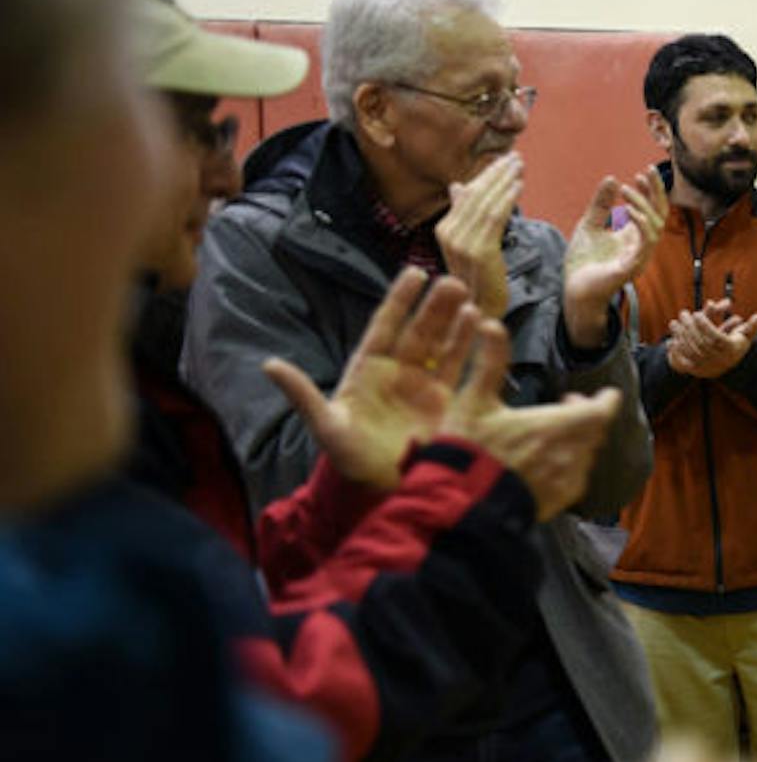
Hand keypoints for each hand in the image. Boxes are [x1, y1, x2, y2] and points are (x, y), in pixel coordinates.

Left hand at [261, 269, 478, 489]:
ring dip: (457, 322)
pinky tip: (482, 330)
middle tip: (451, 282)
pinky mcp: (447, 401)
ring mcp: (425, 384)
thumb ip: (302, 394)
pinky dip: (471, 349)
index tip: (415, 273)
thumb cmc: (349, 458)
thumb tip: (269, 365)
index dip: (400, 299)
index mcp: (368, 368)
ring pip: (443, 344)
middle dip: (435, 306)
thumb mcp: (325, 426)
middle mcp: (399, 370)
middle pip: (419, 329)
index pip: (385, 325)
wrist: (381, 488)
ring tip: (470, 300)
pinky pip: (461, 368)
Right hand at [438, 154, 521, 319]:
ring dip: (504, 181)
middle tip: (515, 157)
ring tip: (519, 166)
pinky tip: (519, 186)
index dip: (486, 176)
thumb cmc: (480, 279)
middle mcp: (448, 234)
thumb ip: (464, 215)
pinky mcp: (479, 251)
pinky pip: (495, 218)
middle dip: (496, 173)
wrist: (481, 311)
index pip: (467, 195)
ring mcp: (461, 243)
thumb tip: (458, 186)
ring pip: (486, 203)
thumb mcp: (469, 244)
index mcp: (444, 229)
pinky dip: (507, 199)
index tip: (505, 160)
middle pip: (475, 195)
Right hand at [441, 321, 623, 520]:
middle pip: (595, 432)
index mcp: (555, 426)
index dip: (608, 401)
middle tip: (566, 409)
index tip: (606, 395)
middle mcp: (568, 454)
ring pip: (586, 454)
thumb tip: (491, 324)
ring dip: (577, 441)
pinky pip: (576, 479)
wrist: (460, 505)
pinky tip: (545, 463)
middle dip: (586, 417)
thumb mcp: (473, 401)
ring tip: (552, 436)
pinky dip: (569, 466)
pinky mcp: (558, 501)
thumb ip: (489, 362)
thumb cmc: (467, 452)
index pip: (602, 411)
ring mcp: (565, 480)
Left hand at [564, 168, 669, 349]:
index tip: (643, 172)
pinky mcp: (632, 266)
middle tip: (646, 172)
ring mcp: (639, 257)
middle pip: (660, 215)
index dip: (652, 190)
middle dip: (656, 192)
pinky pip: (645, 243)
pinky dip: (640, 224)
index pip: (653, 209)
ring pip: (654, 227)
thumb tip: (611, 178)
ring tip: (625, 189)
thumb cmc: (583, 262)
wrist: (574, 289)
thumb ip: (601, 204)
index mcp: (634, 236)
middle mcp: (641, 246)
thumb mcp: (590, 224)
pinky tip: (627, 210)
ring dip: (642, 205)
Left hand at [664, 304, 756, 378]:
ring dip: (681, 336)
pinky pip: (685, 361)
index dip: (705, 325)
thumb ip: (751, 326)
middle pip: (701, 342)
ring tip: (674, 322)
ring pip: (691, 350)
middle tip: (683, 314)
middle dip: (690, 327)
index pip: (715, 337)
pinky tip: (672, 340)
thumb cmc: (736, 346)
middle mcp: (718, 360)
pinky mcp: (696, 371)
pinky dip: (678, 351)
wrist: (728, 368)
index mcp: (729, 350)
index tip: (697, 314)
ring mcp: (707, 367)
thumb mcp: (745, 336)